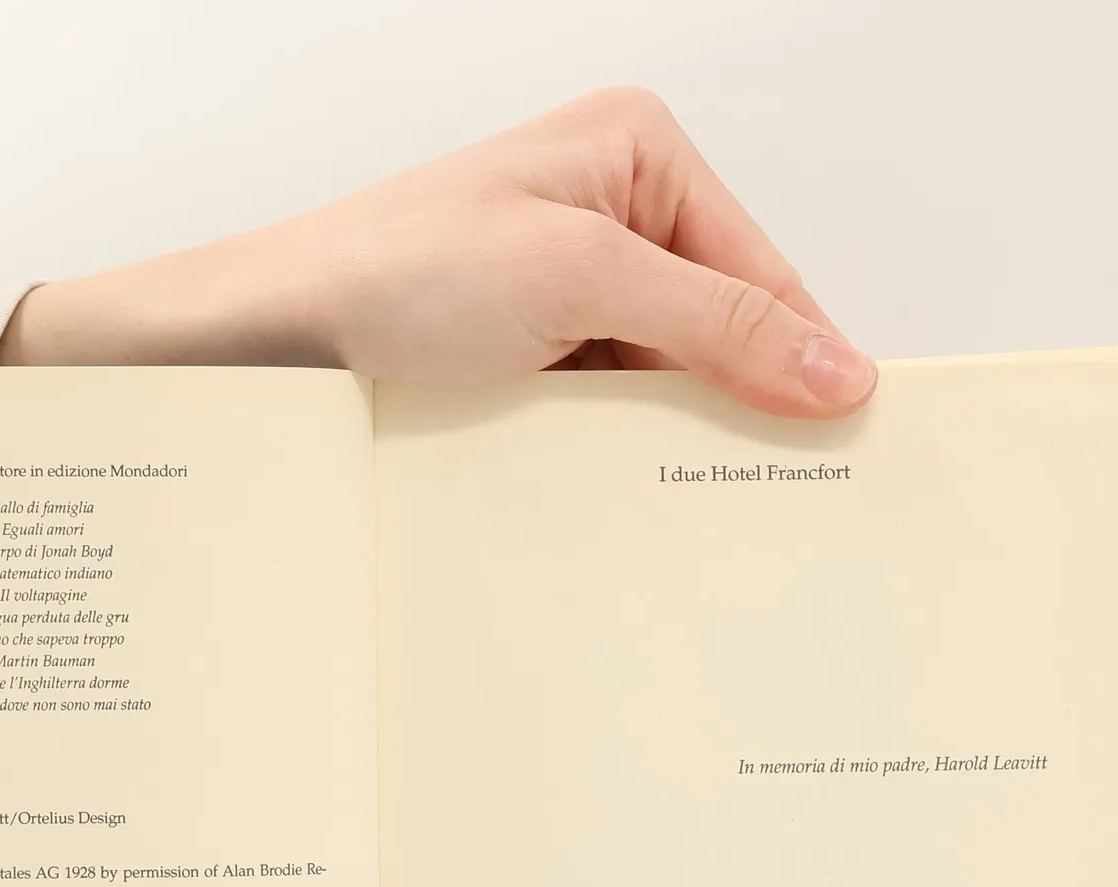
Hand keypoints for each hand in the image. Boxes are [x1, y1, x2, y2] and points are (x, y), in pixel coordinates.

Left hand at [0, 86, 874, 417]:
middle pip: (719, 328)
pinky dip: (618, 453)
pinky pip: (609, 411)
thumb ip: (716, 321)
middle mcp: (609, 212)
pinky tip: (620, 492)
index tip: (844, 444)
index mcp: (637, 154)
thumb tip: (834, 367)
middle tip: (773, 497)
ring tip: (685, 500)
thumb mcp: (580, 279)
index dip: (802, 358)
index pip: (761, 269)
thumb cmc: (396, 273)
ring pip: (664, 380)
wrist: (272, 337)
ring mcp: (568, 288)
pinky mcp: (532, 354)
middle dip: (732, 405)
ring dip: (666, 440)